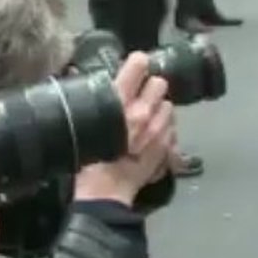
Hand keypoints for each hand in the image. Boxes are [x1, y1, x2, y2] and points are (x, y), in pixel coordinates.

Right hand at [74, 53, 175, 206]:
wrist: (104, 193)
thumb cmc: (88, 160)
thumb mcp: (85, 125)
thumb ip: (97, 102)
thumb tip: (104, 85)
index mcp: (120, 102)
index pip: (138, 65)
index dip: (137, 64)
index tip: (135, 66)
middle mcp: (144, 112)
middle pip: (160, 83)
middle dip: (152, 89)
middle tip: (141, 98)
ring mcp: (159, 130)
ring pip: (169, 106)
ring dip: (160, 111)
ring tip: (147, 122)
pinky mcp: (167, 147)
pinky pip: (172, 130)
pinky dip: (165, 132)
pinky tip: (153, 139)